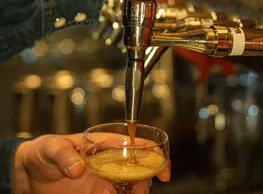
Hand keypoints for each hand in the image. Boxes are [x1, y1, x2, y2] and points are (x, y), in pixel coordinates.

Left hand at [13, 134, 170, 193]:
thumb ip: (64, 155)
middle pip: (140, 167)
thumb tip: (78, 169)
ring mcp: (105, 181)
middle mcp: (110, 162)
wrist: (29, 173)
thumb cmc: (43, 151)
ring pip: (133, 186)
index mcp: (105, 144)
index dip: (154, 152)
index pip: (136, 144)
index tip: (163, 166)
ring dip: (138, 192)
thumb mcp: (51, 147)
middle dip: (149, 177)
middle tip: (141, 190)